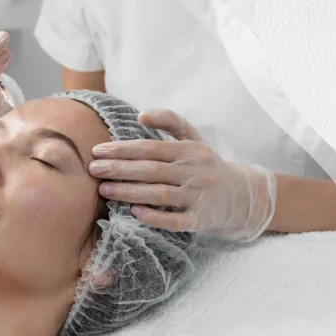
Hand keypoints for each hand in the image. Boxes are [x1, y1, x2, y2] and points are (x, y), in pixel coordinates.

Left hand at [87, 109, 277, 242]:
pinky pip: (174, 220)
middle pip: (151, 170)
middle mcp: (195, 172)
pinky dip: (154, 217)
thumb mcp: (194, 139)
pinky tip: (134, 212)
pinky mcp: (199, 220)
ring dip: (129, 192)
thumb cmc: (206, 165)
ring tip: (104, 189)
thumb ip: (170, 122)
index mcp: (191, 150)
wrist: (242, 196)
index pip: (151, 148)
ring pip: (159, 194)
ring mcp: (198, 197)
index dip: (123, 149)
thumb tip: (141, 115)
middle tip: (93, 169)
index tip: (98, 151)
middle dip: (119, 169)